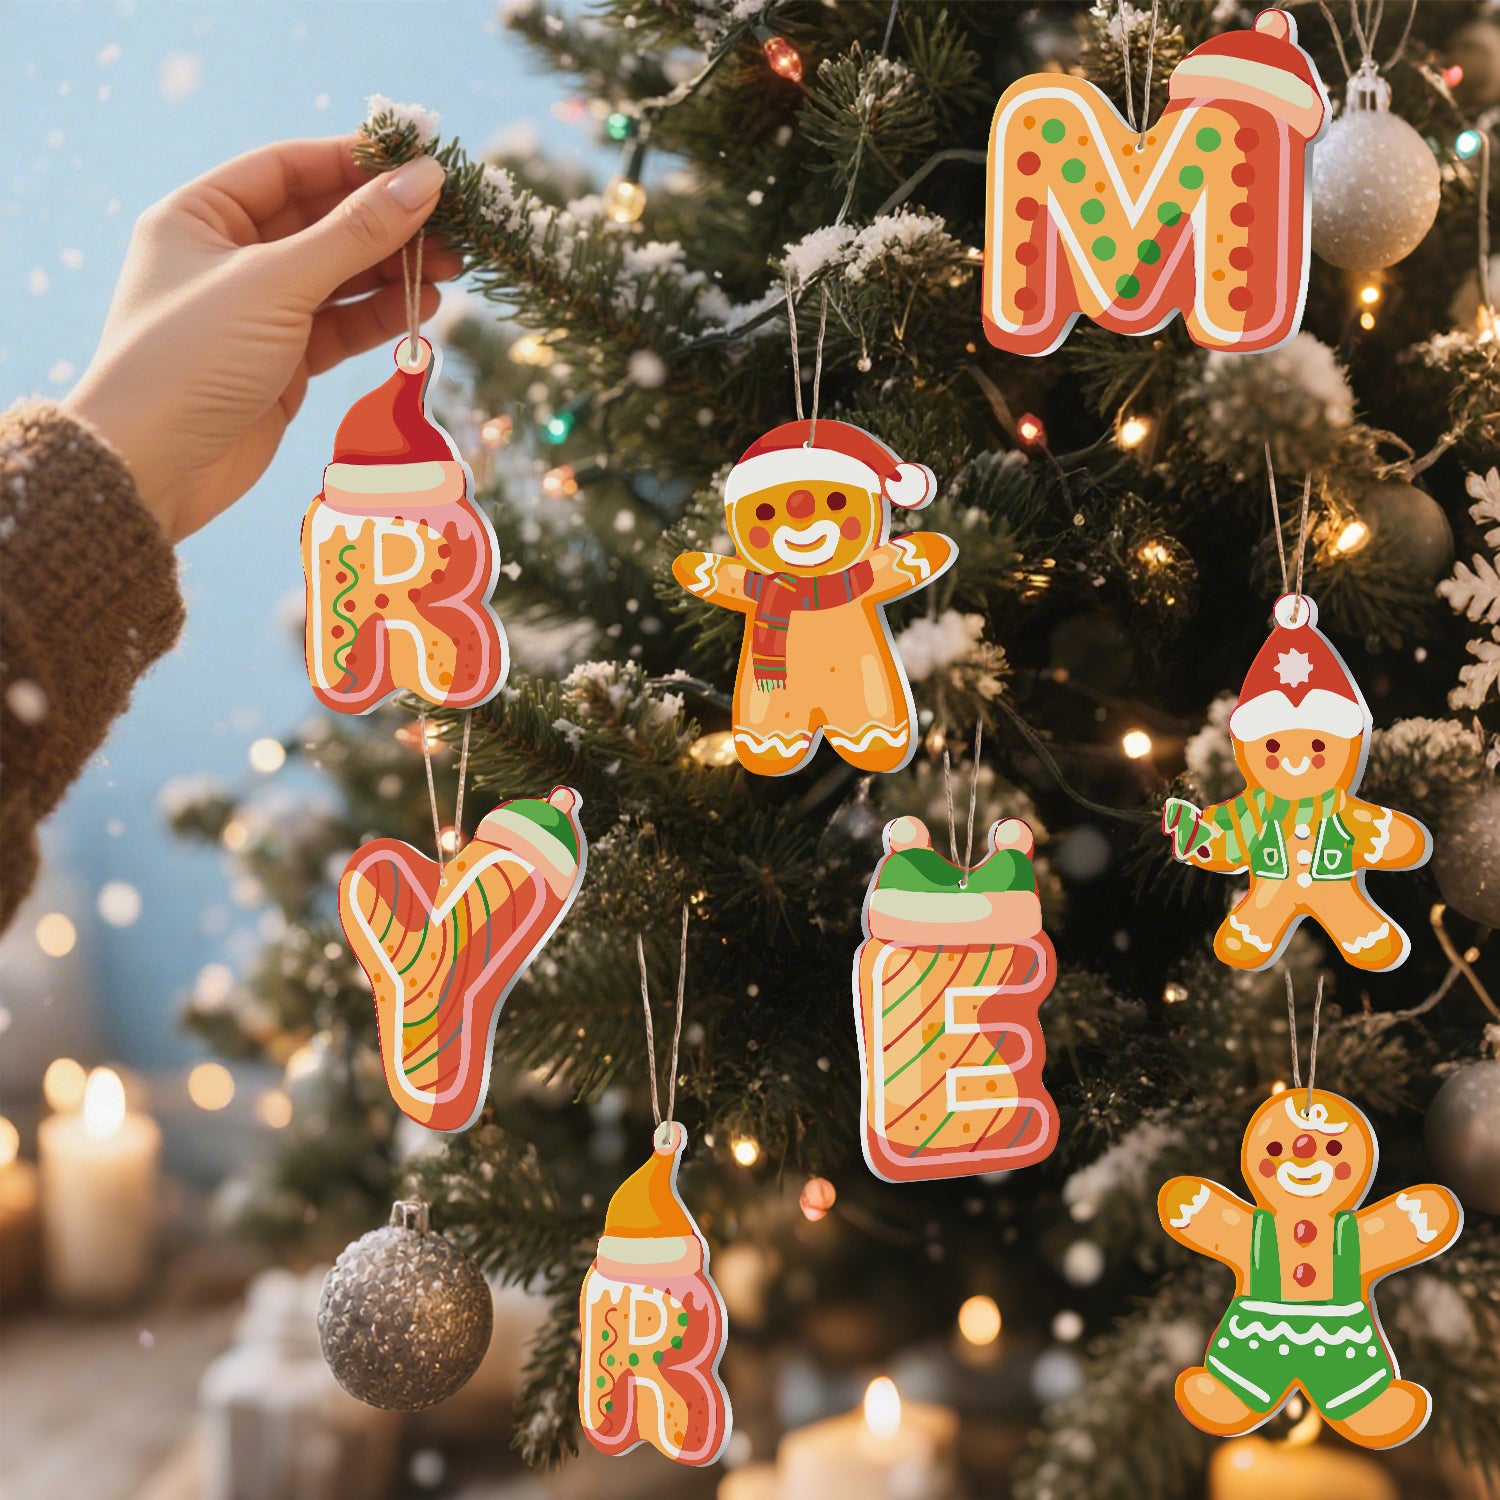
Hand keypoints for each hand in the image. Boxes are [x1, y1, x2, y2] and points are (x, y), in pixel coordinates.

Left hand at [64, 136, 459, 541]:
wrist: (153, 467)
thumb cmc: (193, 358)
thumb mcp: (276, 283)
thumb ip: (355, 233)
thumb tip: (424, 179)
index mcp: (199, 215)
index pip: (288, 169)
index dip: (354, 162)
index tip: (419, 162)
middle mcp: (226, 257)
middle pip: (320, 222)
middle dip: (385, 223)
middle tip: (451, 224)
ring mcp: (257, 313)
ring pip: (337, 278)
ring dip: (392, 271)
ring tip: (451, 268)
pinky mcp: (281, 364)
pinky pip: (339, 326)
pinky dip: (379, 316)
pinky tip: (422, 307)